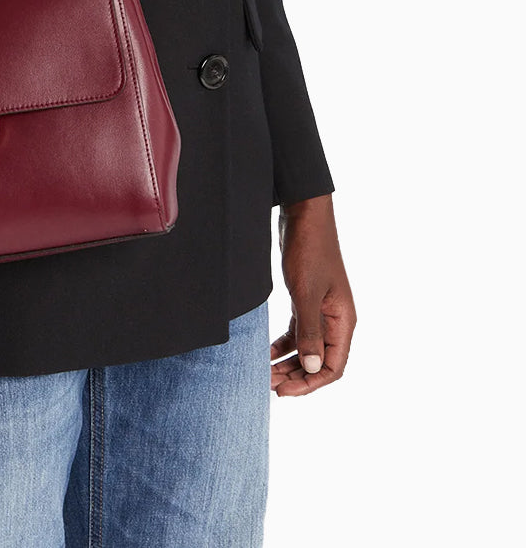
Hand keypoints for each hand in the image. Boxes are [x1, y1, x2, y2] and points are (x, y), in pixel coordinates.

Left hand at [270, 193, 356, 396]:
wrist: (304, 215)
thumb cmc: (309, 251)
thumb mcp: (306, 293)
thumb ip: (309, 331)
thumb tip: (313, 369)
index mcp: (343, 321)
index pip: (334, 367)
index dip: (311, 383)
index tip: (284, 391)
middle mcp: (335, 319)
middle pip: (319, 362)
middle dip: (296, 376)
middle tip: (268, 386)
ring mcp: (321, 310)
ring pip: (307, 348)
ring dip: (288, 363)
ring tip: (265, 375)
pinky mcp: (306, 300)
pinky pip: (298, 332)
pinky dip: (284, 345)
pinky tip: (266, 353)